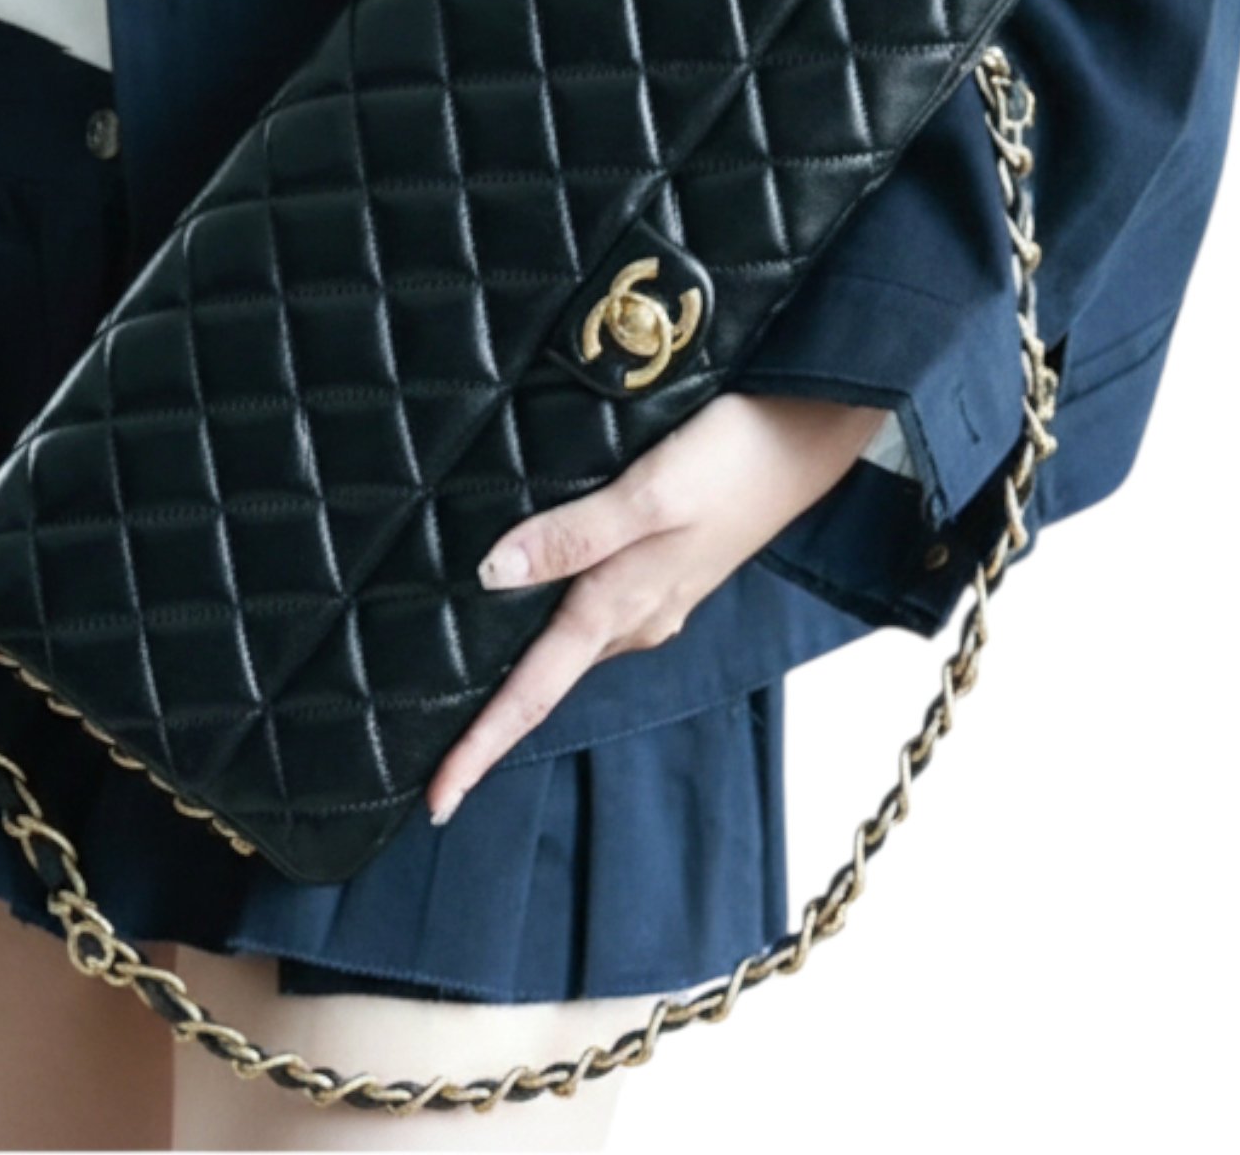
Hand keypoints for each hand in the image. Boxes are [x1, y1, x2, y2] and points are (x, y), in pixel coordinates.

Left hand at [424, 392, 887, 823]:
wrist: (810, 438)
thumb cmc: (731, 459)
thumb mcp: (648, 492)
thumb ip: (573, 534)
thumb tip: (491, 573)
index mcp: (621, 606)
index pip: (534, 693)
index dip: (480, 747)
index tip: (434, 803)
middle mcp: (637, 619)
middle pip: (545, 682)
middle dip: (490, 722)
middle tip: (429, 758)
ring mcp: (656, 599)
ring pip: (570, 647)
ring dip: (521, 673)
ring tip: (463, 689)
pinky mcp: (668, 570)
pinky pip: (593, 614)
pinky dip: (553, 627)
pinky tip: (530, 604)